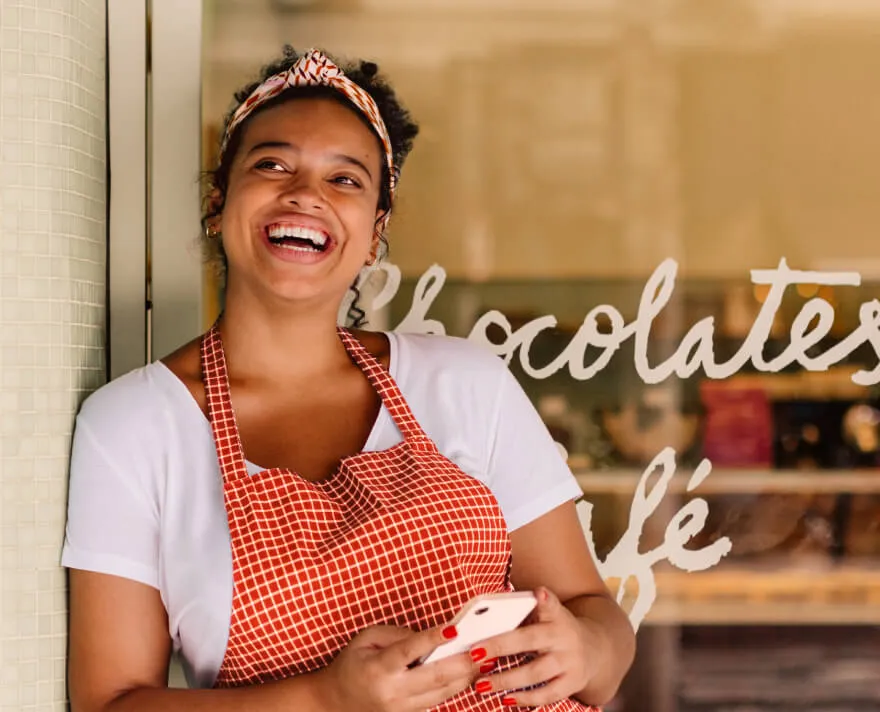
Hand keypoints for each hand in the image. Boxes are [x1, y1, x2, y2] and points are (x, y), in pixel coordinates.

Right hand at [315, 623, 477, 711]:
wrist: (335, 703)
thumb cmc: (352, 664)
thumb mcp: (365, 639)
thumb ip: (397, 634)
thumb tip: (429, 636)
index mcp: (378, 668)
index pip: (409, 650)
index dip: (432, 639)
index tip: (454, 629)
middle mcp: (392, 692)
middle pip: (435, 677)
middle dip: (462, 662)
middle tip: (484, 648)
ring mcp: (402, 708)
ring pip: (442, 693)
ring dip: (466, 676)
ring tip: (486, 659)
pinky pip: (437, 701)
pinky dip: (456, 687)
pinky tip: (470, 674)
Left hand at [468, 587, 599, 707]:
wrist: (594, 650)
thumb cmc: (557, 630)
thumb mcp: (548, 613)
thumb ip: (527, 610)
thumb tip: (492, 609)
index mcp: (557, 616)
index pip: (550, 604)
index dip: (545, 599)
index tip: (539, 593)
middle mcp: (564, 638)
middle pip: (531, 640)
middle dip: (501, 646)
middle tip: (475, 653)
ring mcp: (570, 662)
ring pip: (535, 672)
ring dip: (505, 680)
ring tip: (481, 685)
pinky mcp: (572, 684)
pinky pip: (546, 695)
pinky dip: (525, 698)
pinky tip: (505, 699)